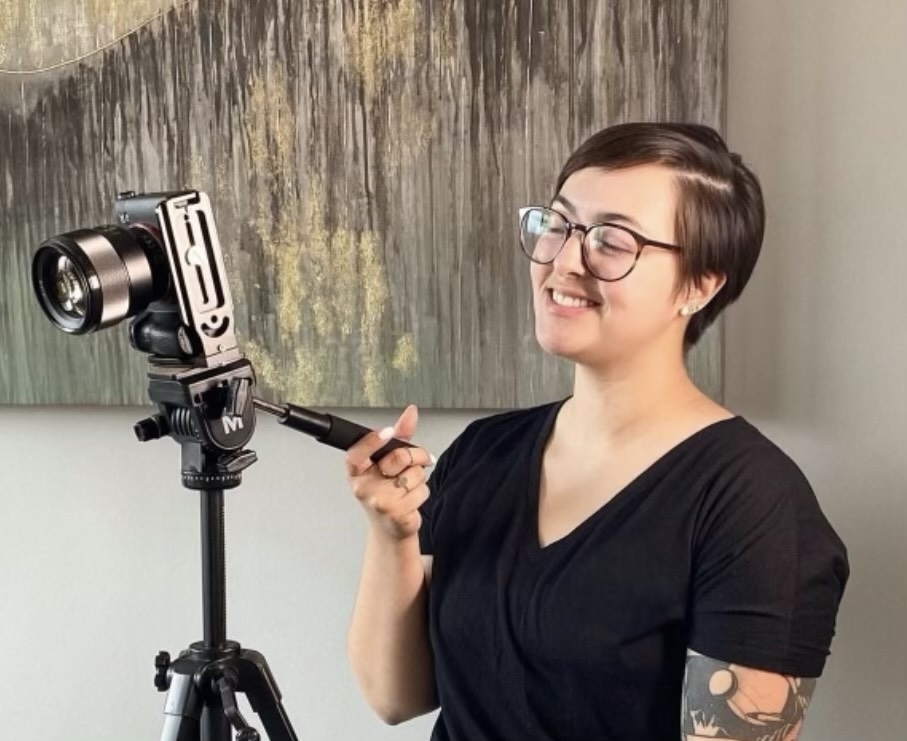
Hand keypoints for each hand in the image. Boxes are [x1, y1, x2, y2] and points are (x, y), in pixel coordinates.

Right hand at [345, 405, 434, 541]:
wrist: (389, 527)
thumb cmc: (385, 493)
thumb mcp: (386, 462)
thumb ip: (399, 436)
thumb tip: (410, 412)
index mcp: (356, 471)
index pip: (357, 453)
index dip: (372, 441)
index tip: (387, 431)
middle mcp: (363, 486)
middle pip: (399, 457)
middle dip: (416, 456)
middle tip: (416, 461)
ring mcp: (378, 501)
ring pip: (415, 474)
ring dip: (418, 479)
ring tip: (406, 487)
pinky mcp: (396, 513)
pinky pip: (421, 491)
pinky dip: (422, 493)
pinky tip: (410, 500)